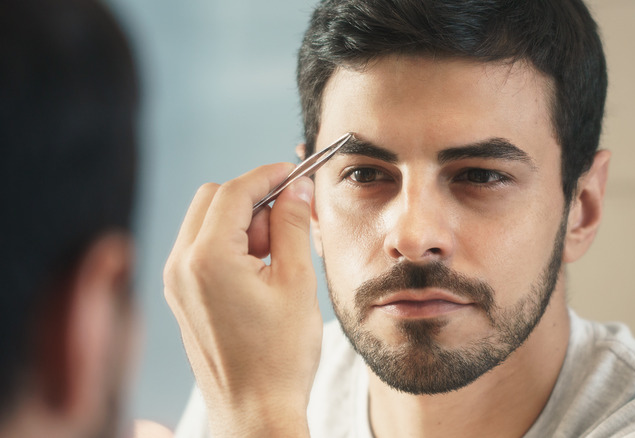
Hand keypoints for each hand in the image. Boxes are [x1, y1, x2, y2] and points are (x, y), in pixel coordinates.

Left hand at [163, 163, 320, 436]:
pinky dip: (230, 244)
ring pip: (205, 222)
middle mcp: (180, 266)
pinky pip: (201, 249)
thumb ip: (292, 226)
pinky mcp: (181, 296)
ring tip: (279, 255)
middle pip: (213, 199)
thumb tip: (295, 189)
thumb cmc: (280, 357)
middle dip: (253, 198)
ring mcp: (176, 283)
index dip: (269, 175)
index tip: (296, 173)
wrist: (255, 412)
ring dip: (242, 221)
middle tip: (290, 218)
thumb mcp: (297, 283)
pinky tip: (261, 270)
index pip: (235, 191)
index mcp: (207, 259)